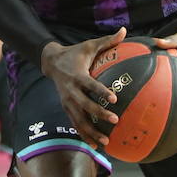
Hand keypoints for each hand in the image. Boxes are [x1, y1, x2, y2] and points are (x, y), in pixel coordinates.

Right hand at [40, 27, 125, 149]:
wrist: (51, 62)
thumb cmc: (75, 53)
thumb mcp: (89, 45)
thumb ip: (107, 41)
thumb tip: (125, 30)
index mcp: (77, 76)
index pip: (90, 85)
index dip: (101, 92)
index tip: (114, 99)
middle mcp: (71, 91)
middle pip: (85, 105)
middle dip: (98, 114)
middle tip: (115, 120)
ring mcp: (67, 101)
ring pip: (78, 120)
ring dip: (91, 131)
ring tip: (106, 141)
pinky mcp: (66, 108)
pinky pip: (75, 124)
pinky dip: (84, 135)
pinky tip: (96, 146)